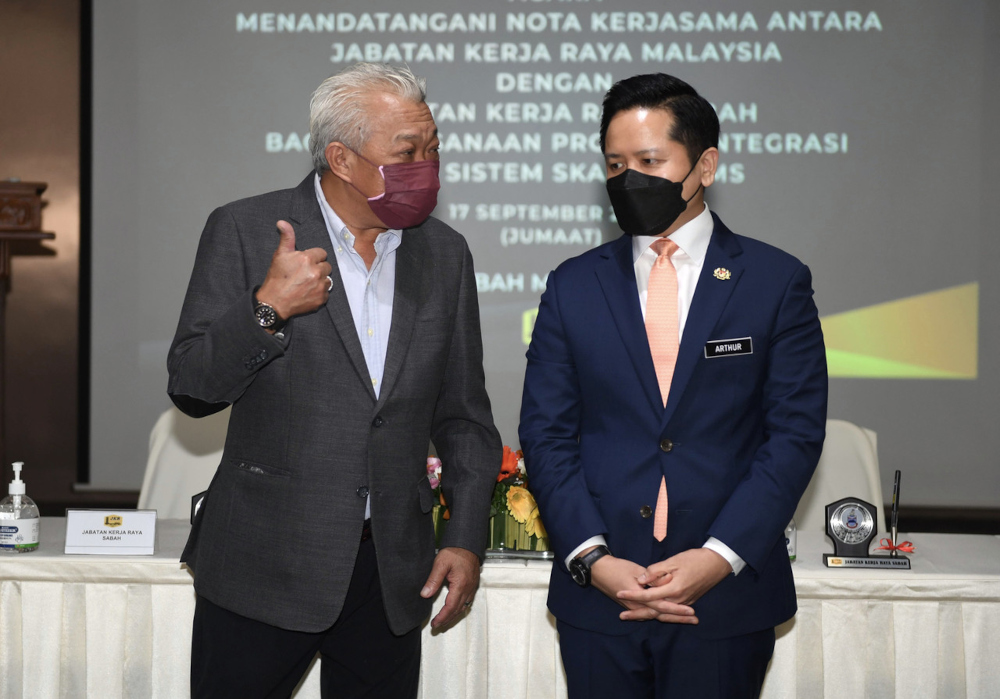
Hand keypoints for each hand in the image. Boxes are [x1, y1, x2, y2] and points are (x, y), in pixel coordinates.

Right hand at [256, 220, 332, 319]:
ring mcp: (320, 286)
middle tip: (306, 273)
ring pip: (328, 279)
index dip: (314, 257)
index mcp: (307, 259)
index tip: (306, 262)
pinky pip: (327, 292)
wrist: (275, 302)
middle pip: (327, 266)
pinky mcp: (322, 299)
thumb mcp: (280, 255)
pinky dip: (320, 292)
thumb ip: (286, 237)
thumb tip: (282, 222)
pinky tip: (309, 292)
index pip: (322, 253)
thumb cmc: (276, 277)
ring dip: (321, 280)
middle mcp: (316, 272)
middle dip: (318, 268)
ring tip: (307, 283)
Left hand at [420, 547, 480, 628]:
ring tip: (444, 620)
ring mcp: (472, 586)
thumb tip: (425, 594)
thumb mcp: (440, 563)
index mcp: (460, 585)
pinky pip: (468, 601)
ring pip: (464, 607)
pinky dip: (460, 608)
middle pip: (458, 610)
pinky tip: (455, 609)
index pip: (451, 607)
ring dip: (454, 615)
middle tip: (437, 626)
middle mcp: (468, 588)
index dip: (442, 617)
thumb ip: (433, 580)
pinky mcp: (473, 583)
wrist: (468, 542)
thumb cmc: (455, 551)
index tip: (435, 624)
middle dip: (447, 620)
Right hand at [590, 554, 696, 624]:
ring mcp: (633, 608)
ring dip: (671, 618)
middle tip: (695, 619)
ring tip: (687, 619)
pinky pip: (649, 613)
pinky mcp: (632, 606)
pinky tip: (670, 616)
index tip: (691, 611)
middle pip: (660, 615)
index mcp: (639, 597)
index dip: (677, 609)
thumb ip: (651, 578)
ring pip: (655, 615)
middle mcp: (637, 606)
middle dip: (678, 618)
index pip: (661, 606)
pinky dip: (661, 615)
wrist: (598, 570)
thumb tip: (666, 583)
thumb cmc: (617, 568)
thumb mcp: (635, 570)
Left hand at [616, 548, 730, 621]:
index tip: (619, 592)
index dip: (633, 594)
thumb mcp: (673, 561)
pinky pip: (670, 612)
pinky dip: (659, 614)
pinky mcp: (688, 602)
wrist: (717, 564)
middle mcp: (679, 600)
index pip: (649, 595)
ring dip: (646, 615)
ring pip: (662, 613)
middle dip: (637, 613)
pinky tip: (651, 613)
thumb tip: (641, 579)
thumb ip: (656, 571)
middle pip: (654, 610)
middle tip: (621, 615)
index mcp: (674, 589)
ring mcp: (684, 603)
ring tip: (632, 616)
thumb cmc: (695, 559)